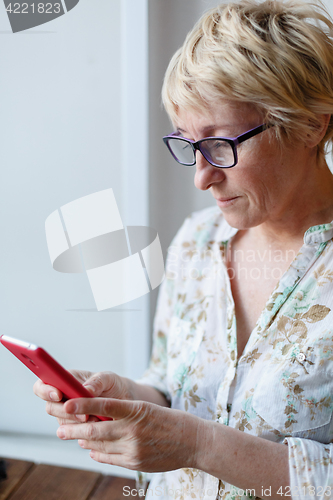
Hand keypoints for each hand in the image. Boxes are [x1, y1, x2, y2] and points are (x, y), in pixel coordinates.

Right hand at [33, 370, 132, 425]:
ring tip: (97, 420)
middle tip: (83, 415)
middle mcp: (62, 397)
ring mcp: (68, 413)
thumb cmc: (112, 385)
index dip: (45, 390)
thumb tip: (85, 390)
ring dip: (77, 424)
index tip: (58, 395)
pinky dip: (84, 431)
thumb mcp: (108, 378)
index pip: (43, 385)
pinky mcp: (75, 427)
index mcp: (65, 380)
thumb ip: (96, 381)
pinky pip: (72, 433)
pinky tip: (97, 426)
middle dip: (65, 412)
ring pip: (62, 422)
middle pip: (50, 407)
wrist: (123, 401)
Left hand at [57, 397, 200, 471]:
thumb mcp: (148, 409)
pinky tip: (92, 450)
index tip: (66, 404)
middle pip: (96, 429)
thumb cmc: (171, 420)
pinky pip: (110, 459)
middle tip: (60, 430)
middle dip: (75, 429)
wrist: (194, 441)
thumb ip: (124, 414)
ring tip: (75, 438)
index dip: (83, 405)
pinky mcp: (136, 463)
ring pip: (100, 446)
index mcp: (137, 409)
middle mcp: (133, 429)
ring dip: (85, 442)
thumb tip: (99, 420)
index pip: (104, 405)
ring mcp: (134, 449)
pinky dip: (98, 454)